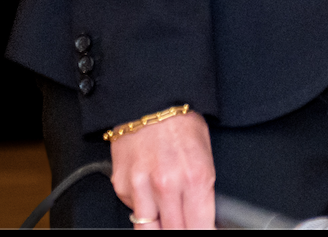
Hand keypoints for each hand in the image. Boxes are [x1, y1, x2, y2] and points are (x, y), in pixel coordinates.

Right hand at [111, 109, 214, 229]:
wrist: (150, 103)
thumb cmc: (181, 123)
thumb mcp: (206, 154)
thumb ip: (204, 189)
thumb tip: (205, 215)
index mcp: (195, 177)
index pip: (199, 226)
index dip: (202, 230)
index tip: (202, 229)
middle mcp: (167, 185)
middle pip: (173, 231)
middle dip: (181, 229)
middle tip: (183, 222)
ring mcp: (141, 187)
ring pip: (148, 229)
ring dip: (158, 224)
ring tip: (166, 214)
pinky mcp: (121, 186)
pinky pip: (132, 209)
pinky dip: (141, 206)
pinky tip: (149, 191)